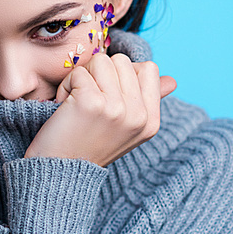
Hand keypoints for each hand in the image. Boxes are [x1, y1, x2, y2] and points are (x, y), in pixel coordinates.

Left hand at [24, 53, 176, 166]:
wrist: (60, 172)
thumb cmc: (88, 145)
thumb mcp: (126, 127)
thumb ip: (147, 101)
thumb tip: (172, 80)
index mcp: (150, 121)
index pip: (148, 69)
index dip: (122, 73)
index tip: (107, 95)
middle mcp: (138, 115)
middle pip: (121, 61)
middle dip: (99, 74)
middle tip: (88, 100)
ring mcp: (117, 109)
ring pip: (101, 61)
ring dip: (82, 77)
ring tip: (76, 102)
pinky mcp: (92, 103)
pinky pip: (78, 73)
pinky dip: (66, 86)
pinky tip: (65, 106)